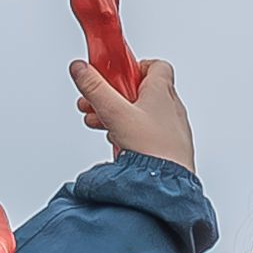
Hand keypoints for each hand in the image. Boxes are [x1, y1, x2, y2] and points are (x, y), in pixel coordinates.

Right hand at [73, 54, 195, 168]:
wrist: (167, 186)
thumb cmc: (152, 150)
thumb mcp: (114, 112)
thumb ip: (95, 88)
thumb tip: (81, 69)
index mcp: (162, 92)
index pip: (155, 66)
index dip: (133, 66)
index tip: (115, 73)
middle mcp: (171, 109)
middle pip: (141, 91)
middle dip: (114, 95)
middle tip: (97, 101)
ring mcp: (172, 130)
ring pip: (142, 114)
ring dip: (118, 115)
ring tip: (99, 122)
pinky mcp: (169, 149)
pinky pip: (148, 134)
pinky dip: (130, 133)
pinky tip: (117, 142)